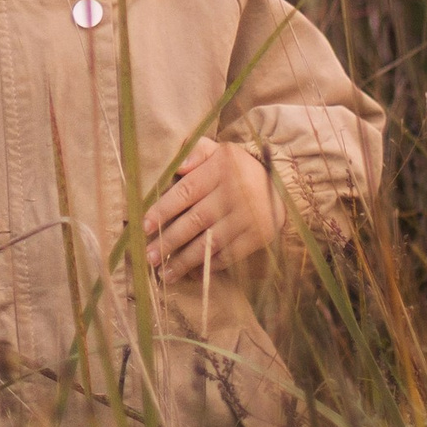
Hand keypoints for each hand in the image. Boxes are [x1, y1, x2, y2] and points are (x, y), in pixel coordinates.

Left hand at [144, 140, 278, 283]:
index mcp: (221, 169)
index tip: (143, 226)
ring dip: (185, 261)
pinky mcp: (259, 236)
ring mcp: (248, 217)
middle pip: (195, 220)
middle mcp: (234, 193)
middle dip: (169, 240)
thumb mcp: (219, 152)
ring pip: (210, 242)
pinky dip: (209, 266)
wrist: (283, 185)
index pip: (185, 192)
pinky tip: (192, 274)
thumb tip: (176, 166)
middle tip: (148, 257)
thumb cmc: (239, 169)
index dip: (163, 210)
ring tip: (164, 274)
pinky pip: (230, 255)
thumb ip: (196, 152)